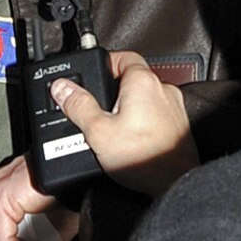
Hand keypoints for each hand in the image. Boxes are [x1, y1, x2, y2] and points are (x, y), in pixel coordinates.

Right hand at [52, 50, 199, 196]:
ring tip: (109, 126)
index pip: (122, 56)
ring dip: (126, 107)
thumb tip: (62, 88)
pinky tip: (128, 139)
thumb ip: (78, 106)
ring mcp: (173, 107)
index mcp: (143, 82)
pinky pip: (154, 114)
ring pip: (143, 97)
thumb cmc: (143, 158)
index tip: (90, 74)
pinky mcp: (178, 126)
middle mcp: (162, 89)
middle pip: (131, 77)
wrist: (174, 183)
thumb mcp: (98, 131)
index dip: (103, 63)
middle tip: (94, 106)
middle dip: (110, 90)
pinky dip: (140, 121)